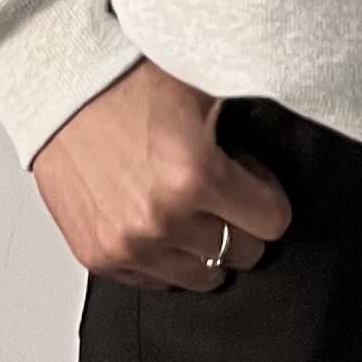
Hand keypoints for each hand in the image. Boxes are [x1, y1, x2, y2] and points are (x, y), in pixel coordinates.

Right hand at [32, 58, 292, 292]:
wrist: (60, 86)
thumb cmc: (129, 80)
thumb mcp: (206, 84)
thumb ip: (255, 111)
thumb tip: (301, 109)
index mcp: (197, 176)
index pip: (273, 222)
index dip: (266, 193)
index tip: (251, 177)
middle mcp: (162, 219)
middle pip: (241, 252)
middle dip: (239, 220)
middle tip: (219, 187)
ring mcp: (128, 244)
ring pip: (201, 276)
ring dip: (202, 243)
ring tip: (185, 201)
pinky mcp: (98, 256)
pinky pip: (155, 281)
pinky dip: (163, 255)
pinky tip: (154, 214)